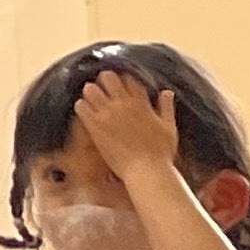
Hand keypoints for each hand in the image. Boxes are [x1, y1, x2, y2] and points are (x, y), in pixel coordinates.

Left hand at [79, 70, 188, 188]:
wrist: (147, 172)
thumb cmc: (161, 154)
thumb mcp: (169, 128)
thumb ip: (166, 108)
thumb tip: (166, 92)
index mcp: (141, 104)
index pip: (128, 78)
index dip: (124, 80)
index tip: (122, 86)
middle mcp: (123, 105)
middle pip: (107, 77)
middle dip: (105, 80)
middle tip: (105, 90)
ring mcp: (107, 114)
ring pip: (90, 89)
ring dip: (91, 92)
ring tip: (95, 101)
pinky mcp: (95, 126)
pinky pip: (81, 106)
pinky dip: (82, 107)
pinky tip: (87, 113)